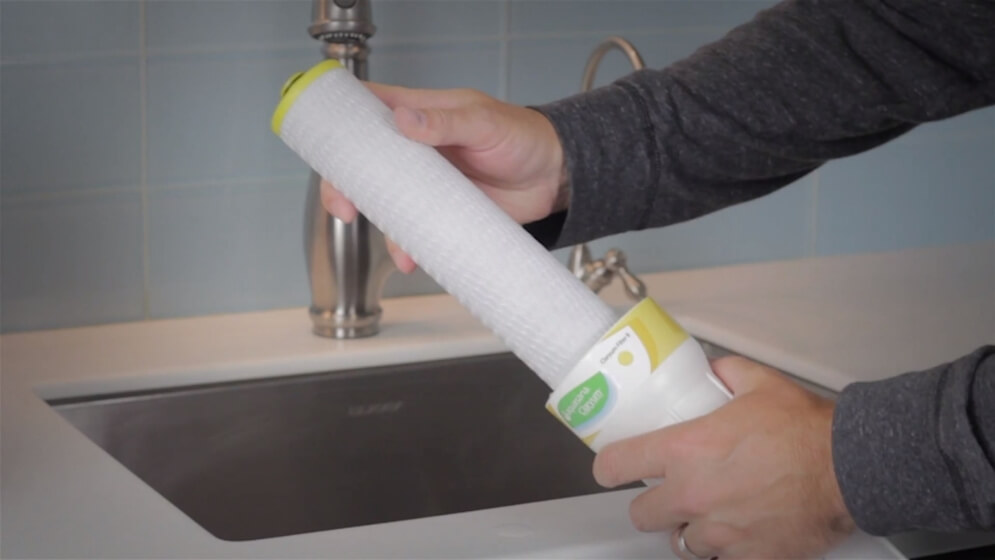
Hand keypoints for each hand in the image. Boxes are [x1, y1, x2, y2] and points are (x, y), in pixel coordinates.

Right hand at [321, 83, 566, 272]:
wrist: (556, 178)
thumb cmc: (523, 137)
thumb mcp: (485, 122)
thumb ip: (446, 121)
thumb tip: (405, 119)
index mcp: (420, 114)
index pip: (368, 112)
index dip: (341, 129)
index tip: (329, 153)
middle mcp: (416, 150)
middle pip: (365, 165)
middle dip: (347, 188)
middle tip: (346, 209)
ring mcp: (428, 184)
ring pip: (387, 204)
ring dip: (382, 227)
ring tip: (397, 249)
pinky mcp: (443, 213)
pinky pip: (415, 230)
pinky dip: (409, 246)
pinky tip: (413, 259)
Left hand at [593, 356, 854, 559]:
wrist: (852, 468)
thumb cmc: (804, 428)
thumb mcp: (758, 383)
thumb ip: (725, 373)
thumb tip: (712, 367)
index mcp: (684, 451)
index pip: (616, 465)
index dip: (610, 466)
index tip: (614, 467)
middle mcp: (692, 496)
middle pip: (641, 514)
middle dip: (652, 504)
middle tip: (670, 493)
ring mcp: (719, 532)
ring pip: (679, 543)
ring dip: (689, 530)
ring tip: (709, 515)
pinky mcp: (748, 557)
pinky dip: (725, 551)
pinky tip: (739, 534)